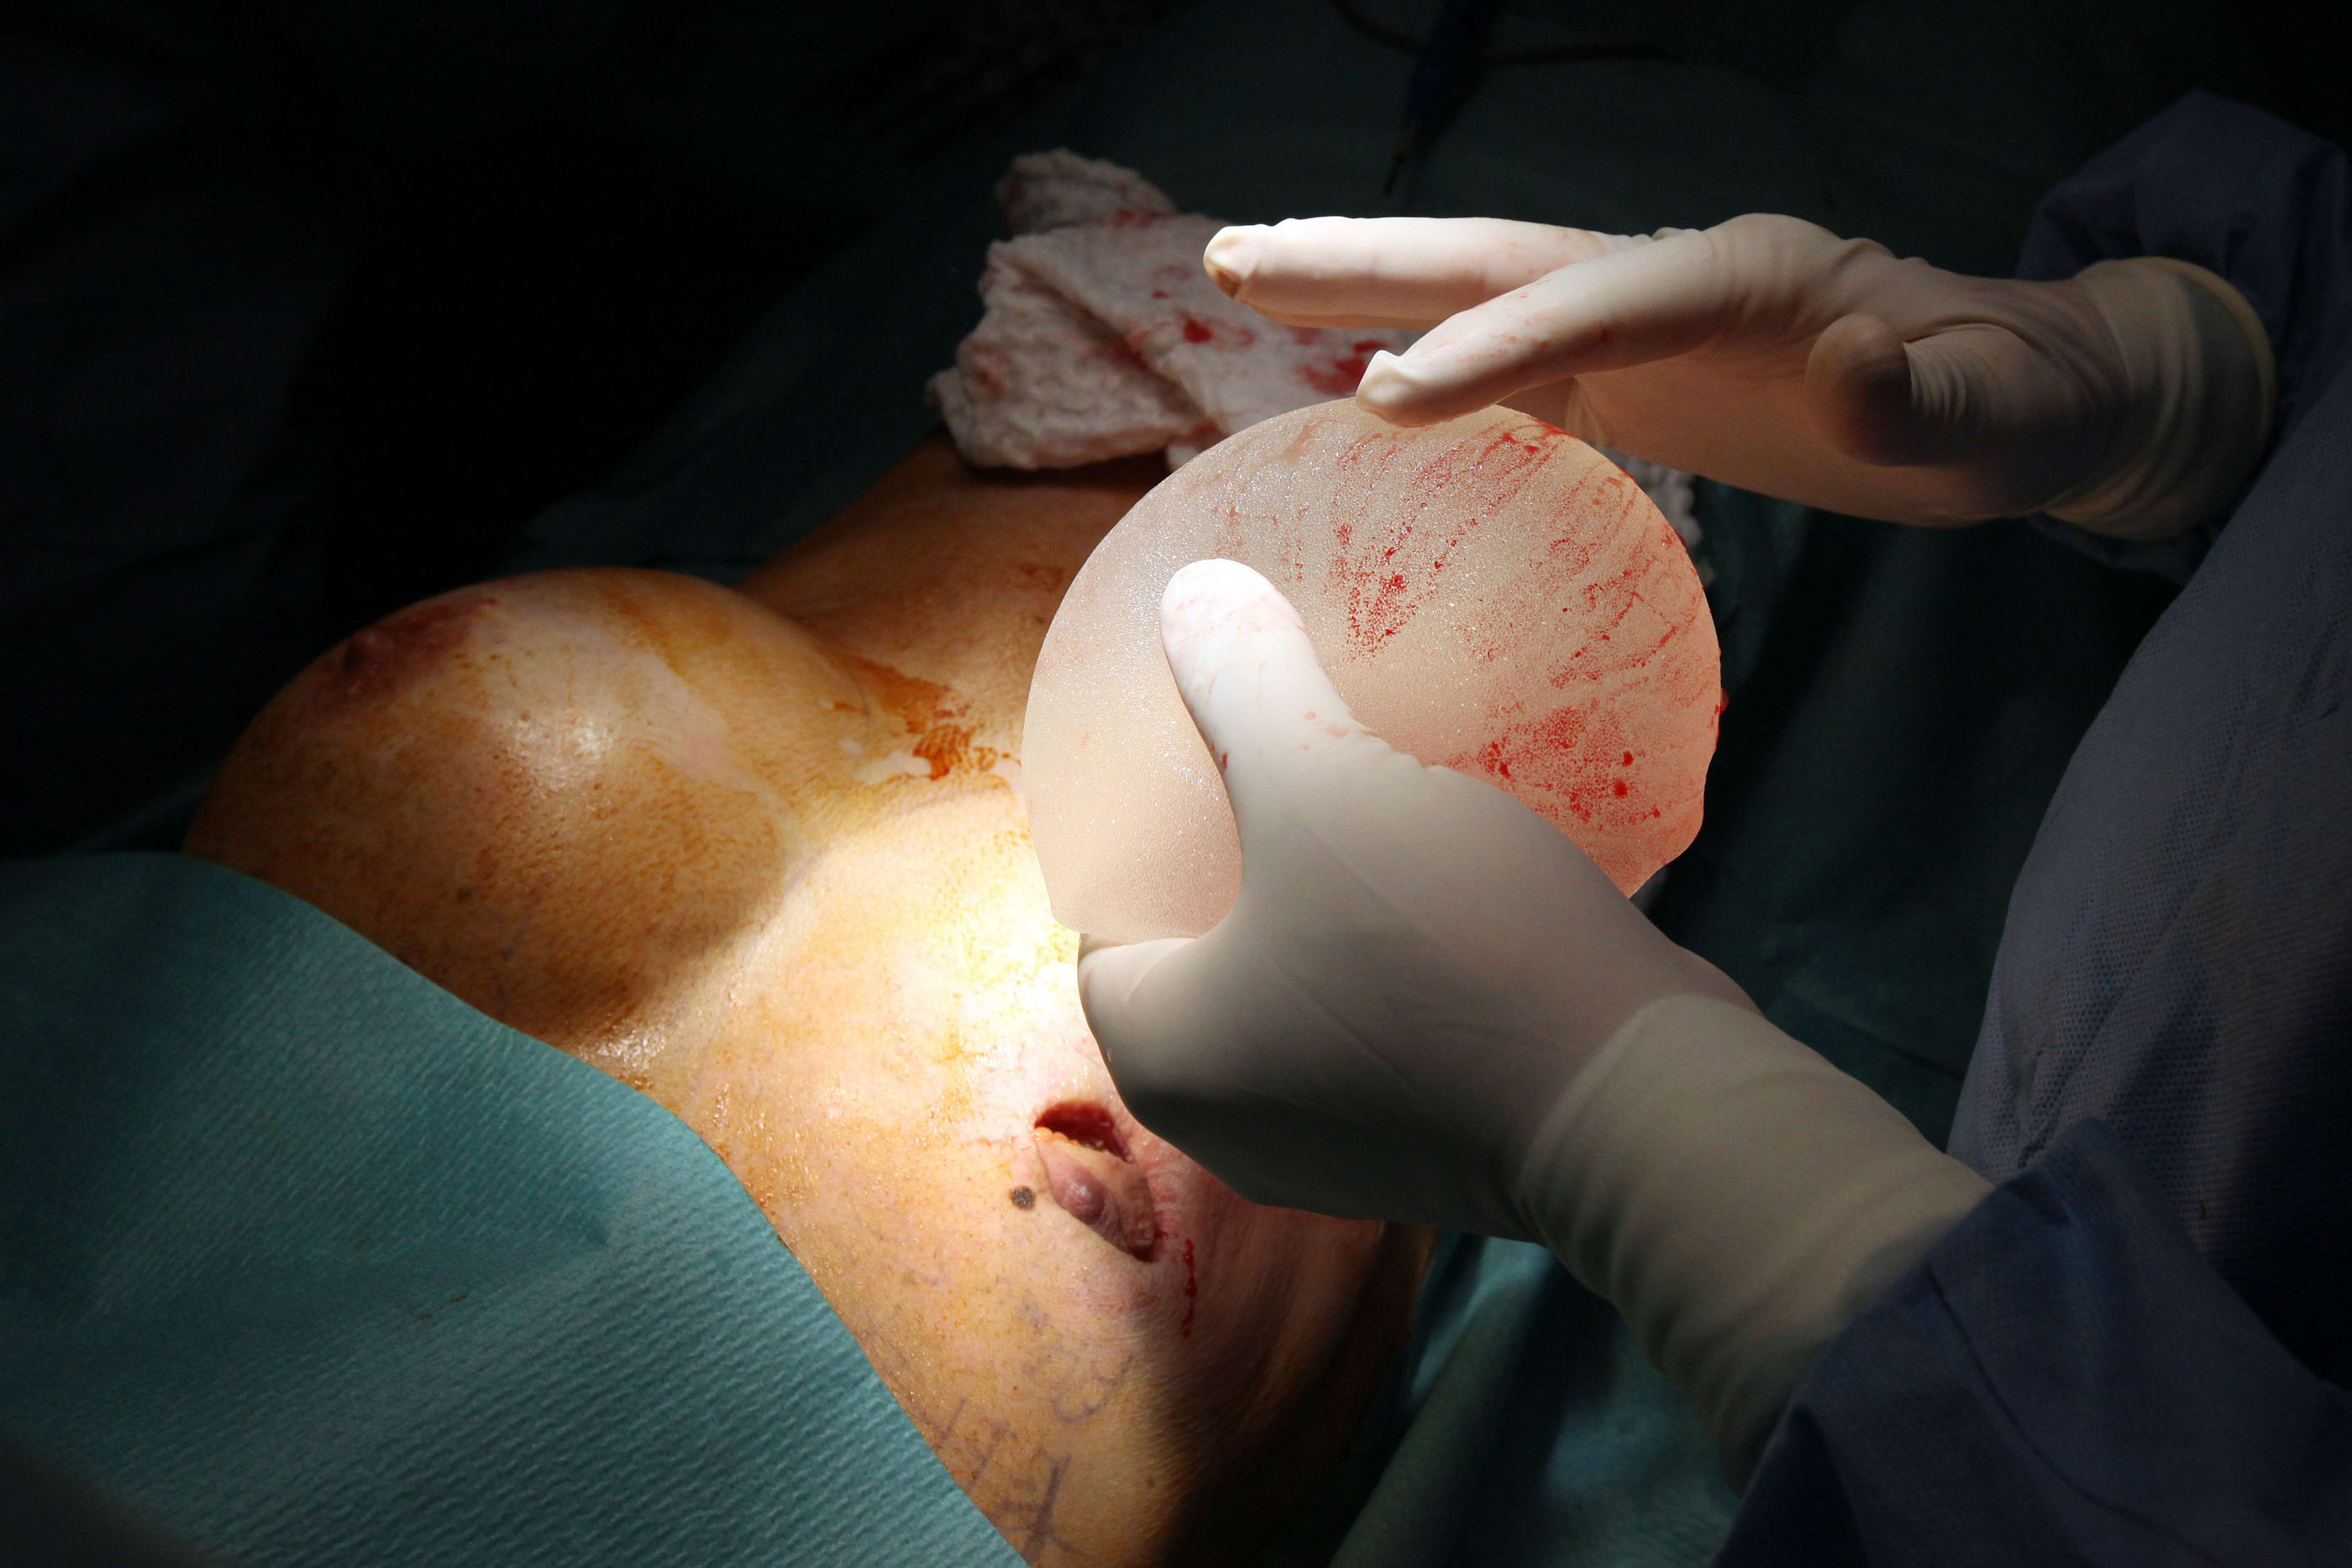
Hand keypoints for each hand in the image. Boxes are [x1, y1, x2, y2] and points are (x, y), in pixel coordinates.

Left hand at [1079, 558, 1989, 1477]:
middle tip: (1276, 760)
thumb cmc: (1445, 947)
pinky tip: (1447, 879)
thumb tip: (1189, 595)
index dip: (1134, 834)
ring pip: (1301, 992)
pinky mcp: (1432, 1144)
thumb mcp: (1325, 782)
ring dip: (1325, 907)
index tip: (1185, 757)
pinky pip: (1386, 1025)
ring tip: (1364, 803)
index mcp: (1161, 1057)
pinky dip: (1400, 957)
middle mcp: (1226, 1126)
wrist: (1639, 1107)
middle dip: (1235, 858)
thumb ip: (1243, 682)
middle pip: (1203, 954)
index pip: (1104, 926)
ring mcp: (1335, 1149)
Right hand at [1204, 214, 2272, 538]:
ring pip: (1484, 292)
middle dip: (1368, 260)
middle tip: (1233, 258)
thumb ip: (1924, 394)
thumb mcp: (1997, 409)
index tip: (1385, 401)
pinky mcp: (1632, 374)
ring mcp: (1643, 321)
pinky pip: (1506, 357)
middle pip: (1502, 257)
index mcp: (1750, 277)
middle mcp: (1674, 279)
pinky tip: (1345, 374)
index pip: (1597, 302)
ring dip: (1364, 285)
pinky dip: (1420, 356)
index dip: (1492, 346)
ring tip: (1239, 272)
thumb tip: (1851, 366)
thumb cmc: (2007, 400)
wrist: (2015, 391)